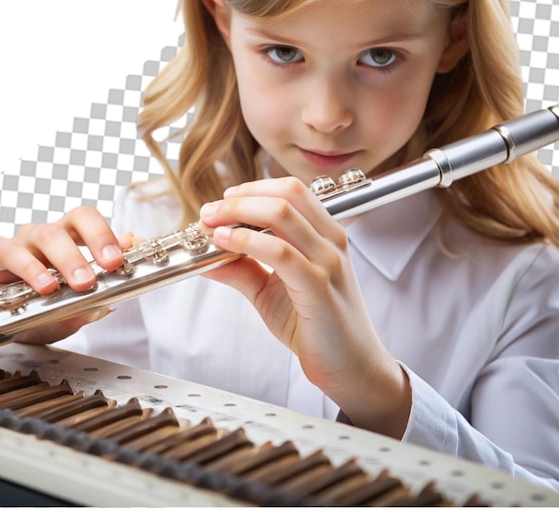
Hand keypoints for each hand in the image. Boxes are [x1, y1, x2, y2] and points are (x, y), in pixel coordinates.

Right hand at [0, 206, 133, 342]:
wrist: (21, 327)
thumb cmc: (54, 305)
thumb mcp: (88, 296)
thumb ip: (111, 272)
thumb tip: (132, 242)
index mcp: (74, 235)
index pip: (92, 219)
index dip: (106, 234)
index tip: (119, 259)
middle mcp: (51, 233)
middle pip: (75, 218)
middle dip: (96, 241)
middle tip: (108, 267)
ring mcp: (25, 241)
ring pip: (46, 235)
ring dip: (68, 259)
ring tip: (80, 284)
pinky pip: (9, 252)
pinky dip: (30, 269)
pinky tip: (45, 286)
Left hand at [200, 176, 410, 437]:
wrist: (351, 368)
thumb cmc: (316, 327)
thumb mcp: (271, 292)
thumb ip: (243, 270)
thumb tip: (207, 256)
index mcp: (325, 235)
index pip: (291, 191)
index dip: (252, 189)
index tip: (222, 202)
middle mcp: (330, 242)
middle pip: (286, 194)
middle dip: (240, 197)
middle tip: (210, 211)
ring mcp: (328, 263)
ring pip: (282, 215)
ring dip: (237, 213)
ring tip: (211, 224)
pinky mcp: (320, 288)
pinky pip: (280, 253)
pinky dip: (246, 242)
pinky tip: (225, 243)